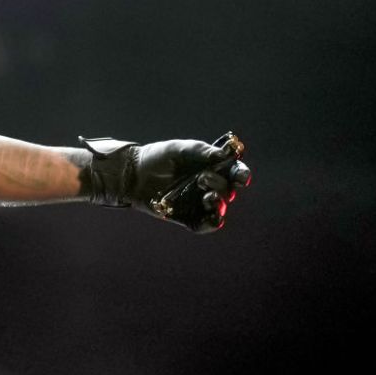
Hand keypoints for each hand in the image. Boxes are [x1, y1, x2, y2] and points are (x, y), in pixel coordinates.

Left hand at [80, 133, 251, 232]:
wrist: (134, 174)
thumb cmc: (158, 158)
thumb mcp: (180, 149)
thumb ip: (202, 151)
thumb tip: (225, 154)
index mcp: (212, 168)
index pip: (235, 172)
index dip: (241, 175)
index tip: (240, 176)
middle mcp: (209, 186)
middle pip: (229, 191)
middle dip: (222, 185)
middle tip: (203, 178)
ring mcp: (199, 202)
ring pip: (220, 208)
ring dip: (219, 202)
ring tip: (206, 195)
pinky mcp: (188, 217)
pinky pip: (206, 225)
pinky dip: (212, 223)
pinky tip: (210, 214)